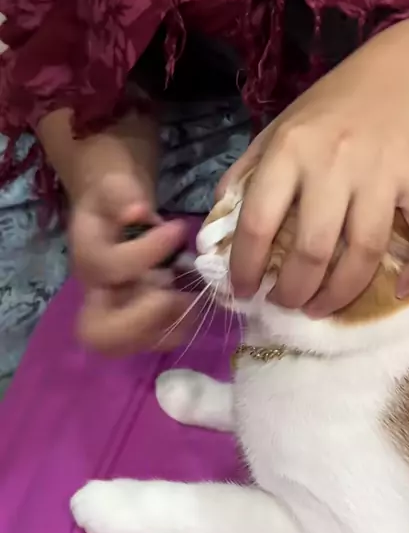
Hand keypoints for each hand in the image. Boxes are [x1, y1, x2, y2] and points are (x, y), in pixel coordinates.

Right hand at [67, 132, 191, 354]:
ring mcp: (118, 317)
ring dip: (171, 322)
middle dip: (145, 315)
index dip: (146, 251)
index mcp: (87, 260)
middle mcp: (97, 296)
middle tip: (175, 290)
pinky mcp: (141, 328)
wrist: (115, 218)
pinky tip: (196, 299)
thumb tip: (138, 212)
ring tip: (193, 293)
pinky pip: (161, 341)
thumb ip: (121, 195)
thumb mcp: (114, 187)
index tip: (178, 228)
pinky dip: (184, 325)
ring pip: (134, 344)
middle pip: (100, 333)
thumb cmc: (115, 203)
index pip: (108, 268)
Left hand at [222, 12, 408, 315]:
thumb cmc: (331, 107)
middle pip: (312, 249)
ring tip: (321, 308)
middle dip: (294, 291)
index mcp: (290, 149)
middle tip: (286, 304)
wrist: (404, 70)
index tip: (243, 290)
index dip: (245, 267)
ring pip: (363, 252)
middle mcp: (334, 162)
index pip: (258, 222)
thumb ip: (246, 175)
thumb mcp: (278, 129)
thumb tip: (217, 227)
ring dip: (340, 293)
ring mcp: (382, 172)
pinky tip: (401, 292)